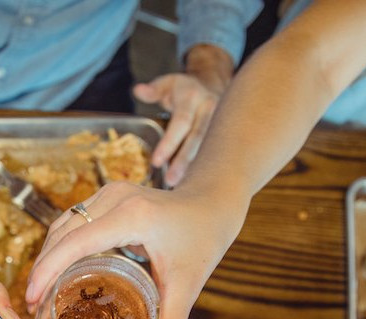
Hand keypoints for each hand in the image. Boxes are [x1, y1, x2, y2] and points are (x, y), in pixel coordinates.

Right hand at [24, 181, 247, 318]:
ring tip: (38, 292)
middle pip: (61, 233)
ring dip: (46, 256)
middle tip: (31, 306)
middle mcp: (115, 197)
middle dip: (41, 268)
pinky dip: (59, 246)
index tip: (31, 299)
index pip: (76, 243)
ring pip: (62, 224)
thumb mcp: (188, 285)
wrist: (214, 201)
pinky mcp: (107, 195)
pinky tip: (55, 272)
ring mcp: (109, 192)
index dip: (47, 270)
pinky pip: (72, 221)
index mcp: (132, 216)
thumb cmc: (204, 239)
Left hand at [133, 72, 220, 186]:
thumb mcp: (167, 84)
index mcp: (193, 98)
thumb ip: (153, 90)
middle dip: (184, 161)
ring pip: (210, 148)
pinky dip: (205, 168)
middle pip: (197, 138)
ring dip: (197, 168)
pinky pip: (215, 151)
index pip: (181, 122)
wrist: (213, 86)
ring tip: (183, 187)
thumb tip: (138, 90)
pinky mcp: (227, 132)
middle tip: (171, 182)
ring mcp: (222, 121)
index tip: (156, 162)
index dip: (169, 143)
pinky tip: (195, 184)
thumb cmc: (183, 90)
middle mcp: (210, 108)